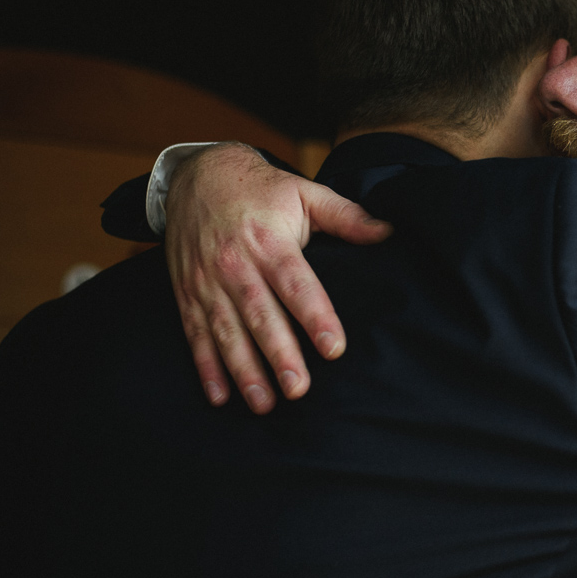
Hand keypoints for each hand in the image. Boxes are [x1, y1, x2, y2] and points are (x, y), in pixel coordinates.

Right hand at [165, 142, 391, 413]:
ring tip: (264, 403)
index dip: (315, 316)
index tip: (334, 348)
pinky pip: (195, 335)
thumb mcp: (304, 192)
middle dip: (278, 354)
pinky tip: (220, 397)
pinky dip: (206, 368)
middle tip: (298, 388)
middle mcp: (236, 264)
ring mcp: (208, 281)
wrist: (196, 174)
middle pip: (261, 314)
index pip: (296, 284)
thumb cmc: (260, 188)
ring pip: (226, 332)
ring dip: (244, 370)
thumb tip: (388, 231)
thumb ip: (346, 216)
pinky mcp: (188, 294)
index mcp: (270, 241)